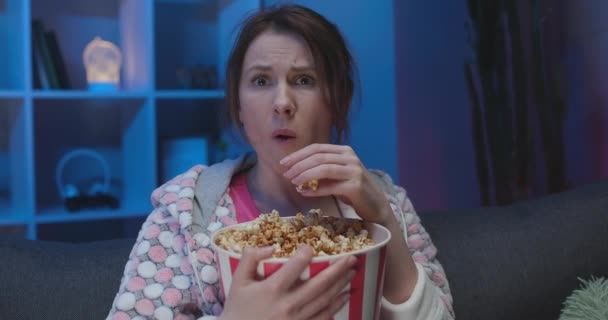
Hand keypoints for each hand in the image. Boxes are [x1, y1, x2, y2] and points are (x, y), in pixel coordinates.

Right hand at [220, 245, 356, 319]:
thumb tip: (272, 246)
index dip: (306, 253)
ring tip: (352, 272)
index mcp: (271, 289)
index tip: (311, 246)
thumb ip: (251, 258)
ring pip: (325, 300)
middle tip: (352, 258)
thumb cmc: (238, 307)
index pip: (294, 267)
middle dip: (337, 269)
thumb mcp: (238, 280)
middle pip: (318, 284)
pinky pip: (323, 317)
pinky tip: (345, 295)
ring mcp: (296, 319)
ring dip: (341, 285)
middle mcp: (287, 304)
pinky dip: (336, 306)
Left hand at [281, 144, 392, 223]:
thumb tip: (295, 171)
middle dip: (299, 165)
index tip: (283, 163)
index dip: (298, 154)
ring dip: (305, 175)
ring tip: (293, 183)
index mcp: (344, 151)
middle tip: (286, 175)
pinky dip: (315, 190)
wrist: (376, 206)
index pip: (317, 148)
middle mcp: (350, 157)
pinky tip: (304, 192)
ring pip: (324, 168)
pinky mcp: (356, 186)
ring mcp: (354, 171)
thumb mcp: (336, 176)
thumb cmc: (353, 190)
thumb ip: (321, 170)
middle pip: (319, 157)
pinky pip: (331, 186)